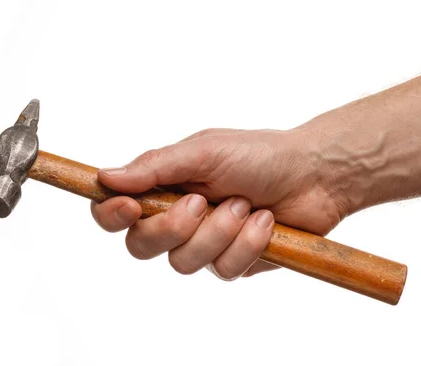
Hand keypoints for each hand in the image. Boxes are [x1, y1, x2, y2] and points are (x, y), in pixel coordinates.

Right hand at [90, 128, 347, 279]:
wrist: (313, 175)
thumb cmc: (259, 155)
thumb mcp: (205, 151)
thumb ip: (156, 167)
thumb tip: (106, 177)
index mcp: (165, 186)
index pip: (115, 211)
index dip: (111, 215)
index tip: (129, 207)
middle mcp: (179, 218)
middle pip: (141, 246)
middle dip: (172, 228)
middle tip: (201, 203)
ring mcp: (205, 243)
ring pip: (183, 262)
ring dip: (219, 231)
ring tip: (245, 205)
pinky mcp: (233, 261)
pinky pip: (223, 269)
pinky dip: (247, 243)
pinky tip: (265, 222)